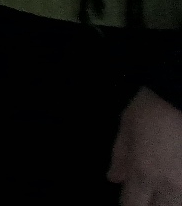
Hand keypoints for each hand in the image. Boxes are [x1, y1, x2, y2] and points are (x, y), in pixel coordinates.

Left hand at [112, 89, 181, 205]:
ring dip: (168, 201)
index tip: (129, 201)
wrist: (181, 94)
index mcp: (143, 172)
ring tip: (161, 192)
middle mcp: (168, 184)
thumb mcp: (127, 126)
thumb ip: (120, 156)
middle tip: (145, 196)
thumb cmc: (152, 107)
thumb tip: (113, 179)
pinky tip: (176, 188)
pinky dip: (180, 194)